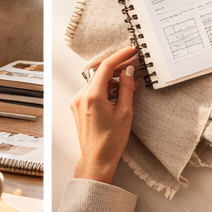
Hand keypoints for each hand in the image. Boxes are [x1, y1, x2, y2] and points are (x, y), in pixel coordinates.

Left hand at [70, 45, 140, 183]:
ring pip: (96, 81)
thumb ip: (126, 88)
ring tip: (129, 85)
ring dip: (112, 80)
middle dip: (117, 68)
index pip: (105, 66)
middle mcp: (81, 96)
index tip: (131, 52)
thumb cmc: (111, 141)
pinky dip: (105, 89)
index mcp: (92, 96)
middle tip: (133, 67)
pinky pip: (92, 91)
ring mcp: (77, 101)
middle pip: (100, 72)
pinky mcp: (78, 107)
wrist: (97, 159)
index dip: (120, 56)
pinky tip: (118, 94)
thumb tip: (128, 71)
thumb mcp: (125, 112)